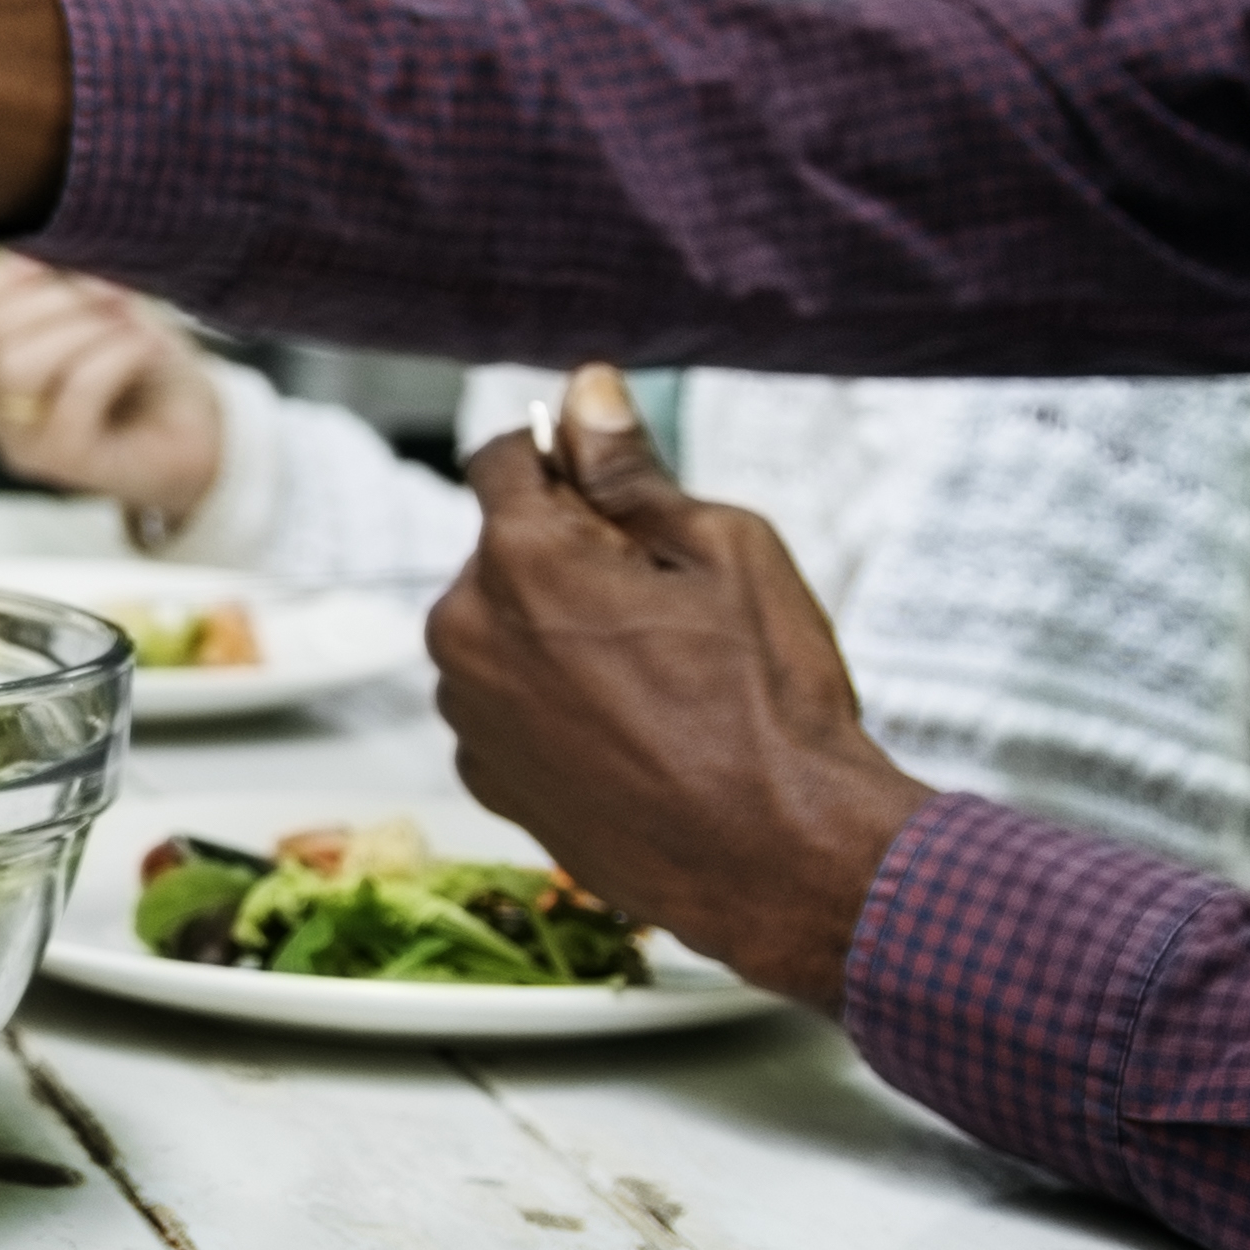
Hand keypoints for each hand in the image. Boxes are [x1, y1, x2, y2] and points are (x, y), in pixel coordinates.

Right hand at [0, 261, 223, 527]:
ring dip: (85, 329)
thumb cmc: (144, 365)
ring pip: (19, 364)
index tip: (43, 264)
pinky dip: (116, 357)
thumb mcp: (90, 306)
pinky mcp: (64, 462)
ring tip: (131, 327)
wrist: (201, 427)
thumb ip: (32, 286)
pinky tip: (146, 351)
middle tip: (114, 295)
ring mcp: (23, 441)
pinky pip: (76, 391)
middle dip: (59, 299)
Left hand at [422, 366, 921, 1010]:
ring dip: (555, 633)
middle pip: (502, 552)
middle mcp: (467, 635)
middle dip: (568, 555)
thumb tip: (586, 391)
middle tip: (665, 602)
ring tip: (657, 678)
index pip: (502, 459)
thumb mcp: (723, 550)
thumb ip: (633, 471)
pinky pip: (506, 706)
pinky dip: (550, 704)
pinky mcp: (488, 781)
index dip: (562, 459)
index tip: (611, 483)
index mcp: (519, 561)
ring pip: (502, 632)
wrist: (782, 858)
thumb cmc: (767, 703)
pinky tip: (631, 732)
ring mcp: (470, 717)